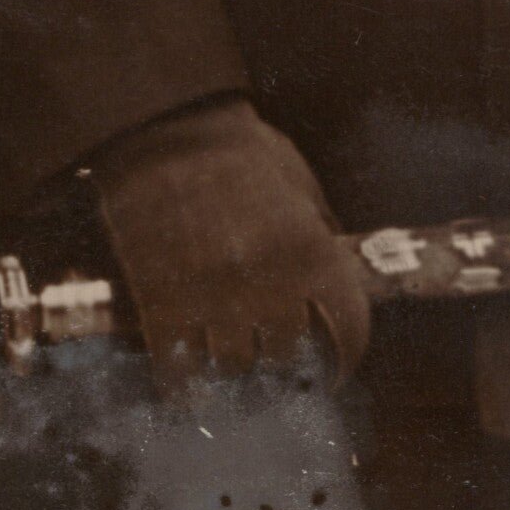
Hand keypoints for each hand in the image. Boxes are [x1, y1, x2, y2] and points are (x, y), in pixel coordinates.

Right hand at [91, 96, 371, 395]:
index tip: (335, 368)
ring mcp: (213, 300)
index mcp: (309, 252)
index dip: (345, 355)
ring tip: (223, 346)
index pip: (347, 328)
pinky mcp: (162, 306)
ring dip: (232, 359)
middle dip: (279, 348)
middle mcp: (268, 286)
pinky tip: (183, 379)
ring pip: (234, 364)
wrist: (164, 129)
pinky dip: (182, 380)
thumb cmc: (237, 147)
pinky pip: (178, 369)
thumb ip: (321, 228)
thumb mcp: (298, 178)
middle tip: (266, 340)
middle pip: (286, 354)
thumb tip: (337, 270)